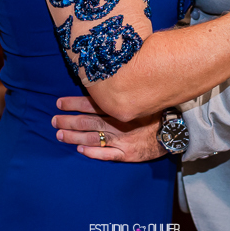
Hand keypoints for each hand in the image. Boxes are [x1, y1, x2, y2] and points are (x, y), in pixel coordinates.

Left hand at [52, 96, 166, 161]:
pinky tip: (80, 151)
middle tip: (53, 120)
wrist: (176, 128)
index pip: (91, 104)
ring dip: (74, 137)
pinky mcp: (128, 153)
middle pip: (87, 122)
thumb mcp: (141, 93)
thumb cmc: (158, 109)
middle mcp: (117, 123)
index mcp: (119, 107)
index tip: (58, 103)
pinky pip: (107, 154)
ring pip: (92, 138)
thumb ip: (124, 88)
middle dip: (68, 121)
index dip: (74, 103)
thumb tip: (107, 76)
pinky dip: (93, 153)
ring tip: (59, 135)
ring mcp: (121, 139)